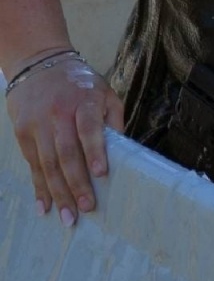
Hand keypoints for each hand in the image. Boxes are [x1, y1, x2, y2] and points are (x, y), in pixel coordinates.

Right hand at [6, 52, 123, 225]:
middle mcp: (57, 115)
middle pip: (65, 154)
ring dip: (58, 193)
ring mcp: (37, 126)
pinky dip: (39, 187)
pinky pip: (32, 165)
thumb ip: (113, 120)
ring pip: (47, 164)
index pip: (88, 129)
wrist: (37, 63)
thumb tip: (124, 152)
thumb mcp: (105, 92)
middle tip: (86, 208)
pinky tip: (45, 206)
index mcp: (82, 102)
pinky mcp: (23, 134)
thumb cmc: (79, 82)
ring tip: (68, 217)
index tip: (101, 174)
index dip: (94, 151)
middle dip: (76, 184)